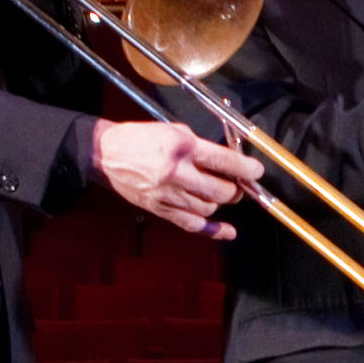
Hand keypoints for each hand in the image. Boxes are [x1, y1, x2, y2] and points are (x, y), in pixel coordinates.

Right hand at [94, 120, 263, 238]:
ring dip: (219, 202)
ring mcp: (166, 194)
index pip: (224, 162)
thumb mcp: (175, 131)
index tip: (256, 172)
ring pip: (208, 207)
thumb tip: (230, 161)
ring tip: (217, 192)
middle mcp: (176, 173)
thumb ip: (203, 147)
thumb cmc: (142, 138)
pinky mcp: (159, 208)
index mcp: (182, 148)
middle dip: (235, 189)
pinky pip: (191, 224)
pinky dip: (213, 229)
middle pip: (220, 191)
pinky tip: (228, 231)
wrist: (107, 153)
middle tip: (237, 184)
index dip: (246, 169)